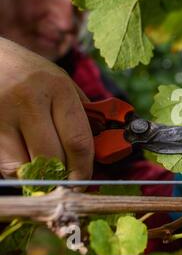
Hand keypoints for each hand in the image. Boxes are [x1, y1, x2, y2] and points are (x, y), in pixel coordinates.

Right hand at [0, 37, 93, 179]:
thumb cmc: (29, 72)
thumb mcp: (60, 82)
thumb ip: (80, 112)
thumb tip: (98, 149)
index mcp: (58, 88)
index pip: (77, 140)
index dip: (83, 168)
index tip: (83, 181)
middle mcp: (30, 100)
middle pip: (52, 157)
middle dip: (61, 176)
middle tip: (65, 181)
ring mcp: (2, 114)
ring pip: (24, 167)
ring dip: (38, 176)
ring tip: (44, 170)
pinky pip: (4, 165)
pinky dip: (17, 171)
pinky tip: (23, 160)